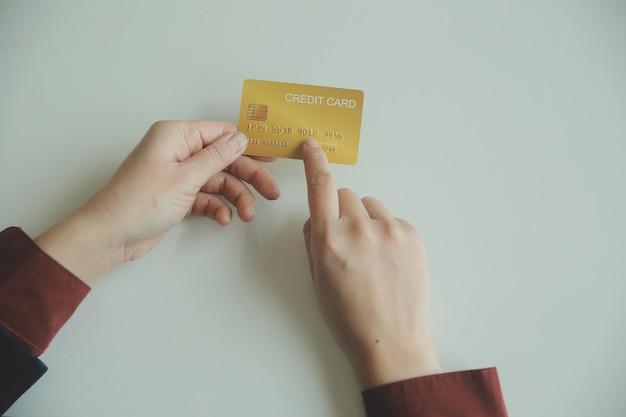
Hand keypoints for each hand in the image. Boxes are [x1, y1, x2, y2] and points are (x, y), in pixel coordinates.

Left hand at [35, 120, 279, 284]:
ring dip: (235, 197)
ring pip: (218, 181)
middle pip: (224, 159)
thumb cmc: (137, 203)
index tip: (270, 158)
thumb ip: (217, 157)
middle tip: (270, 192)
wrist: (110, 236)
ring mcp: (178, 174)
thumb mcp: (184, 178)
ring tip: (247, 214)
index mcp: (176, 136)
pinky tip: (223, 219)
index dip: (247, 145)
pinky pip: (206, 197)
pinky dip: (217, 207)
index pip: (221, 133)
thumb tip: (241, 138)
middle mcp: (177, 152)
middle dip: (248, 177)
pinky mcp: (177, 195)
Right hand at [301, 139, 440, 388]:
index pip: (321, 186)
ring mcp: (390, 230)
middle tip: (348, 240)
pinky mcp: (412, 235)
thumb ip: (314, 240)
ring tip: (372, 255)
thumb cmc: (350, 315)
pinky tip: (389, 260)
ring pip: (372, 206)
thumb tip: (318, 218)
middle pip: (348, 194)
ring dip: (367, 221)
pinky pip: (394, 220)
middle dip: (343, 210)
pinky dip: (388, 233)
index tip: (314, 146)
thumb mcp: (318, 277)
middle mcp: (359, 228)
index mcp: (329, 238)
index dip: (316, 162)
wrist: (391, 339)